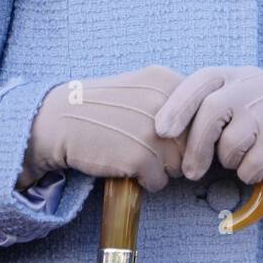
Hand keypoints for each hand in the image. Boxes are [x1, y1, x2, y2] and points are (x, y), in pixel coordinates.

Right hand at [17, 65, 187, 192]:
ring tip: (134, 155)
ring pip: (180, 165)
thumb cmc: (100, 108)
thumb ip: (172, 101)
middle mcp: (164, 103)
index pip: (200, 115)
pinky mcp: (141, 158)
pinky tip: (124, 166)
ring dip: (161, 168)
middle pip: (193, 142)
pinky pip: (159, 182)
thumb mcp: (139, 88)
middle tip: (145, 146)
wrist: (58, 121)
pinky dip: (144, 181)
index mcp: (165, 80)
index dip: (186, 130)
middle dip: (176, 151)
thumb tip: (204, 130)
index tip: (167, 134)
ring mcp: (154, 132)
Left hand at [153, 65, 262, 205]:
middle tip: (190, 173)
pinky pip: (254, 158)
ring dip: (230, 162)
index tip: (161, 131)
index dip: (177, 104)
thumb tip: (165, 131)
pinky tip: (259, 172)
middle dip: (196, 146)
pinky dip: (250, 173)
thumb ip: (216, 114)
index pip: (201, 80)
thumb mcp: (245, 114)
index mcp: (241, 76)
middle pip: (212, 110)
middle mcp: (258, 82)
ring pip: (232, 139)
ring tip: (242, 164)